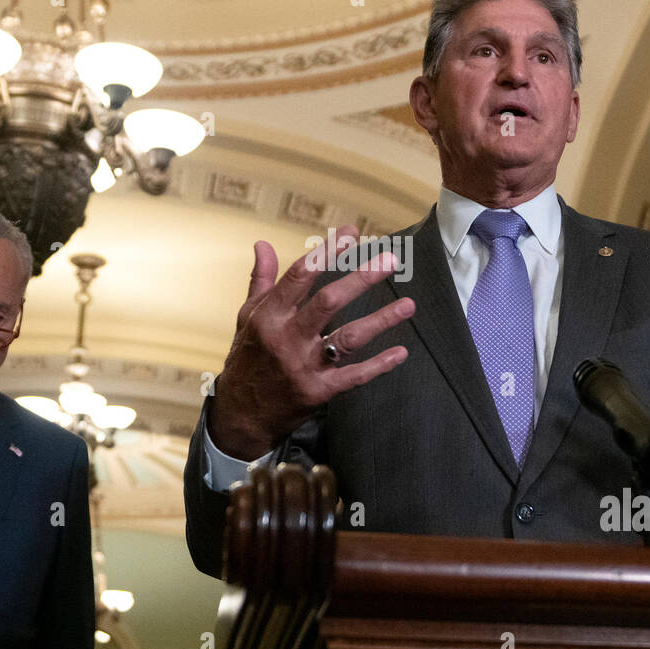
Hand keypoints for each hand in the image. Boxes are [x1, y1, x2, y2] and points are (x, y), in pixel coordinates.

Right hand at [208, 225, 415, 459]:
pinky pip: (354, 377)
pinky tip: (401, 352)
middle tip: (390, 260)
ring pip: (347, 339)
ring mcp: (303, 367)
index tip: (352, 233)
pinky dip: (378, 365)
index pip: (301, 275)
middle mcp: (286, 338)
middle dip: (361, 279)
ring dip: (381, 321)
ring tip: (409, 305)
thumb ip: (261, 280)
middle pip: (328, 302)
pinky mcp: (317, 392)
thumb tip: (262, 243)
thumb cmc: (246, 359)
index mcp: (269, 315)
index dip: (327, 252)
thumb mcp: (247, 318)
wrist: (240, 415)